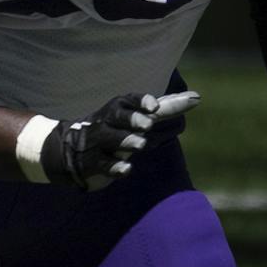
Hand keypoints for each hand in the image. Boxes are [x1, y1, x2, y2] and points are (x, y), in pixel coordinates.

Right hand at [31, 91, 200, 189]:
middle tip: (148, 124)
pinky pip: (104, 165)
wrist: (69, 149)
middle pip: (118, 117)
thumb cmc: (114, 128)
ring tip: (140, 144)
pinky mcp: (93, 163)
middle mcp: (108, 122)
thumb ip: (166, 107)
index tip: (154, 106)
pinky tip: (127, 170)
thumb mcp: (136, 116)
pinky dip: (115, 168)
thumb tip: (196, 96)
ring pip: (112, 140)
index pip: (129, 100)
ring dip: (126, 141)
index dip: (141, 101)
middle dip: (133, 119)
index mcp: (119, 108)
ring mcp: (99, 143)